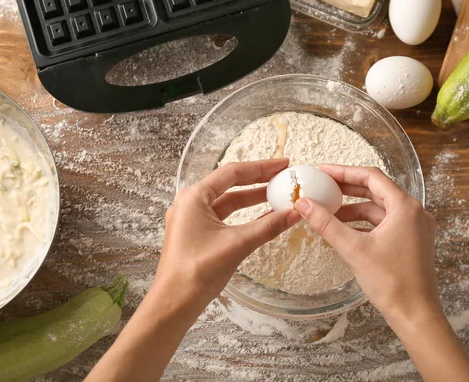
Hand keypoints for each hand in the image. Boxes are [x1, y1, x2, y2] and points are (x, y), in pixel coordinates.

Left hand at [152, 158, 300, 311]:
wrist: (174, 303)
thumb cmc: (197, 271)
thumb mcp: (238, 244)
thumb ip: (268, 226)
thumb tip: (293, 213)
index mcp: (194, 197)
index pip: (232, 173)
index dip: (261, 167)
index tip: (282, 164)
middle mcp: (190, 203)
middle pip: (230, 184)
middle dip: (258, 180)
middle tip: (283, 176)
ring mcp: (192, 219)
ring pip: (227, 201)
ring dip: (252, 198)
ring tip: (277, 194)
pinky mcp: (196, 234)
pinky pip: (224, 217)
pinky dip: (244, 215)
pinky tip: (262, 216)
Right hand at [294, 164, 437, 323]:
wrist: (416, 316)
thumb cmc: (392, 283)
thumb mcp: (353, 249)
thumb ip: (327, 223)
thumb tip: (305, 204)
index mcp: (406, 207)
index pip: (371, 177)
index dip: (344, 172)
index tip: (323, 171)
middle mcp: (414, 212)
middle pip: (376, 190)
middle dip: (348, 189)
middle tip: (323, 186)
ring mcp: (415, 227)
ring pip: (379, 208)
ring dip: (354, 208)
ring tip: (328, 211)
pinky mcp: (411, 241)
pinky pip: (385, 223)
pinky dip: (364, 223)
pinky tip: (345, 228)